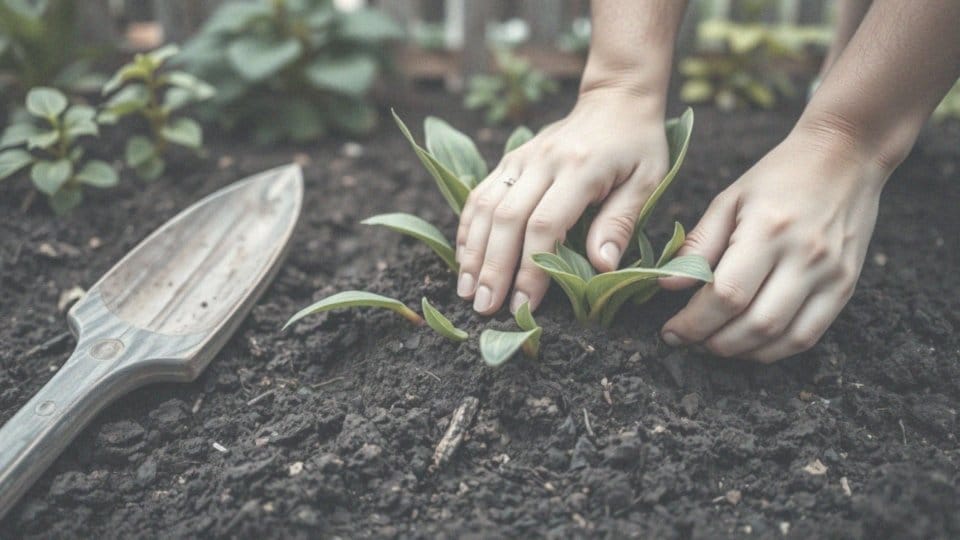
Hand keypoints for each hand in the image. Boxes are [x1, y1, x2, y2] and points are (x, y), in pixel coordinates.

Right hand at [455, 90, 668, 314]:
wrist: (614, 100)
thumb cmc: (637, 145)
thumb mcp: (647, 182)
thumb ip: (621, 222)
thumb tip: (602, 266)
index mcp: (580, 169)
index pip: (545, 224)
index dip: (531, 267)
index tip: (523, 303)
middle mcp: (543, 161)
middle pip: (507, 219)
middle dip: (493, 268)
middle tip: (485, 307)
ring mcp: (521, 158)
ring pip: (485, 207)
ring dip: (473, 252)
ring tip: (468, 291)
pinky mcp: (509, 159)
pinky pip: (479, 194)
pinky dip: (468, 227)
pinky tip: (463, 258)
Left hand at [659, 130, 891, 362]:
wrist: (845, 156)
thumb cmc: (779, 176)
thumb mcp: (729, 199)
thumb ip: (698, 245)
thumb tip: (666, 284)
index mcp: (768, 230)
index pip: (727, 295)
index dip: (694, 322)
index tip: (671, 331)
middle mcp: (805, 256)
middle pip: (754, 324)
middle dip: (713, 342)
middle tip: (688, 340)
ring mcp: (831, 275)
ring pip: (782, 338)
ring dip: (741, 352)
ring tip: (714, 344)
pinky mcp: (846, 286)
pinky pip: (808, 336)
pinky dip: (774, 350)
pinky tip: (749, 345)